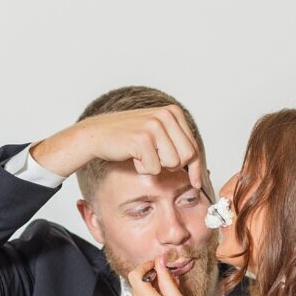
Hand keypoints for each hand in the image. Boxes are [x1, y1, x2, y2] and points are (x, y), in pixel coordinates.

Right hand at [30, 106, 202, 189]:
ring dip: (157, 166)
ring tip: (142, 156)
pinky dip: (143, 169)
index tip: (196, 182)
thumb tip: (199, 165)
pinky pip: (154, 168)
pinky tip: (133, 157)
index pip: (194, 147)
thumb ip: (176, 142)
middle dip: (173, 167)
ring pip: (173, 163)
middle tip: (153, 160)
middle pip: (187, 156)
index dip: (196, 168)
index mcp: (173, 113)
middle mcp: (166, 115)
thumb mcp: (157, 134)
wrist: (97, 136)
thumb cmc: (127, 139)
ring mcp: (154, 126)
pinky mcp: (142, 139)